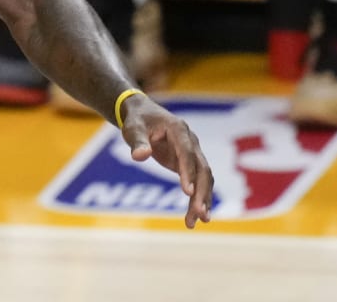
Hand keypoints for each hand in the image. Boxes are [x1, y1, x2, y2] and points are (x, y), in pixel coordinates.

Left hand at [119, 93, 213, 228]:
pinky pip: (197, 183)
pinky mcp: (189, 164)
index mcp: (178, 129)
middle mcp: (191, 141)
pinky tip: (195, 217)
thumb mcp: (133, 128)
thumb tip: (140, 156)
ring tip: (199, 221)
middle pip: (201, 169)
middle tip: (199, 214)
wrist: (143, 114)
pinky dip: (197, 199)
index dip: (188, 172)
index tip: (188, 193)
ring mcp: (192, 153)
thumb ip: (137, 141)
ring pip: (204, 178)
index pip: (186, 153)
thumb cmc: (137, 120)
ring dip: (203, 199)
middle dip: (201, 192)